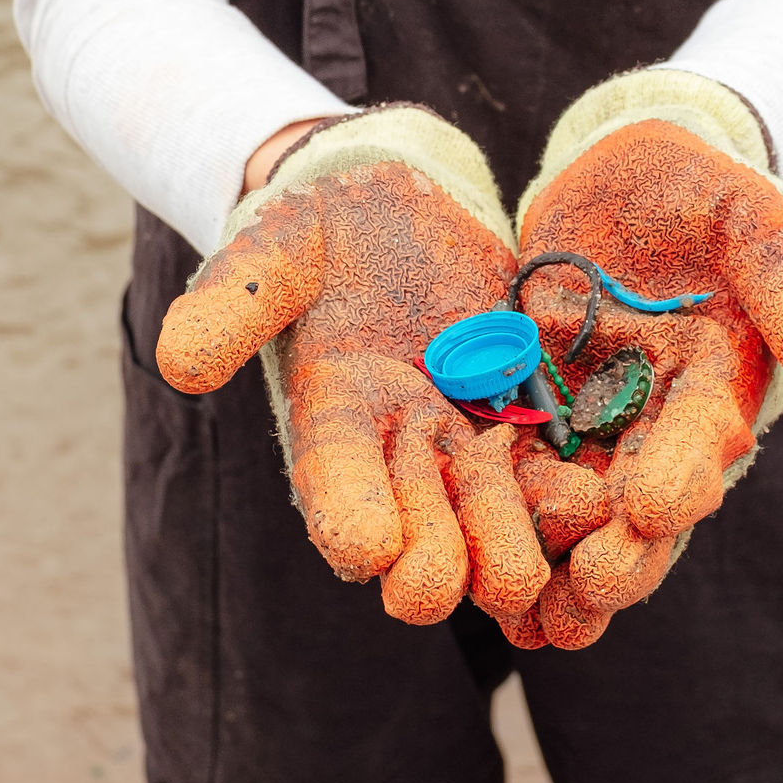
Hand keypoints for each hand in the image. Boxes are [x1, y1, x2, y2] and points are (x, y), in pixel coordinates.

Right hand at [155, 107, 549, 627]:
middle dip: (438, 557)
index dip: (349, 516)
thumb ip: (233, 301)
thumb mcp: (274, 249)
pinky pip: (556, 469)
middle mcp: (400, 450)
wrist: (396, 201)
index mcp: (332, 421)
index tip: (367, 549)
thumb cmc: (321, 227)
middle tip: (457, 581)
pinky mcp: (529, 411)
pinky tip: (608, 516)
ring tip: (545, 571)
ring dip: (518, 548)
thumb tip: (175, 360)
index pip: (332, 482)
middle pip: (421, 523)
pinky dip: (576, 501)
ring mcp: (469, 437)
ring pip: (498, 513)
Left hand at [503, 72, 782, 649]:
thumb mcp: (754, 222)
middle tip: (588, 589)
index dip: (679, 477)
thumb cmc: (702, 193)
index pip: (702, 442)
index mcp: (717, 387)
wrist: (623, 171)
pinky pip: (509, 463)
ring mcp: (590, 419)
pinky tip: (465, 550)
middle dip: (618, 552)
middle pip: (639, 504)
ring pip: (574, 506)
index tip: (650, 507)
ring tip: (525, 610)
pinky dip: (493, 510)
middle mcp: (656, 422)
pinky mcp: (529, 402)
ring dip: (553, 557)